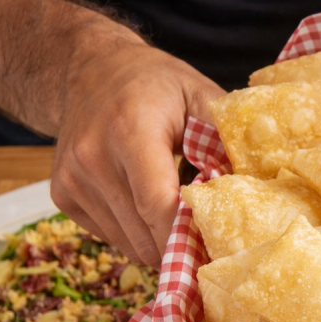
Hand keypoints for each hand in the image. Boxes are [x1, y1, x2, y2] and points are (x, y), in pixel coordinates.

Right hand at [51, 40, 223, 267]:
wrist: (91, 68)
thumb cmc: (155, 84)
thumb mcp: (199, 95)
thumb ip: (226, 140)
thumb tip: (257, 188)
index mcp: (130, 131)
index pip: (159, 205)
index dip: (190, 236)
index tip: (220, 253)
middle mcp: (93, 158)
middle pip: (144, 233)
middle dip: (182, 245)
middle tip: (212, 243)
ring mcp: (72, 179)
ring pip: (128, 243)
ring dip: (158, 240)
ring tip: (179, 216)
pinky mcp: (62, 195)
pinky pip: (112, 236)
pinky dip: (136, 232)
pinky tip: (147, 204)